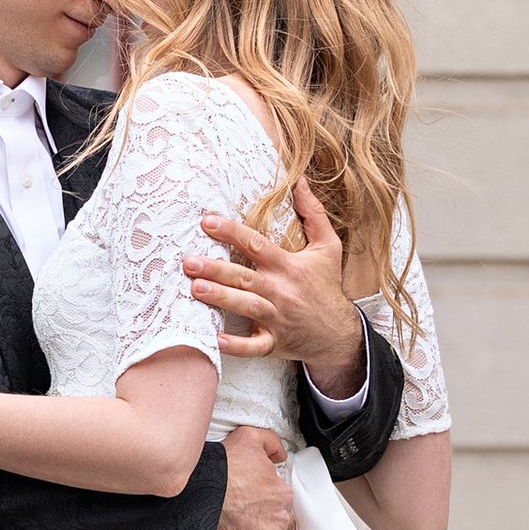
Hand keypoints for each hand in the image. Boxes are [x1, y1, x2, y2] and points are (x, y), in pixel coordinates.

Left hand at [184, 183, 367, 393]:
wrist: (339, 333)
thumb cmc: (327, 287)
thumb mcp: (329, 248)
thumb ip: (314, 214)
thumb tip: (300, 182)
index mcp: (289, 266)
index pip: (256, 244)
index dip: (232, 232)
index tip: (207, 222)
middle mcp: (281, 290)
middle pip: (245, 276)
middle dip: (216, 268)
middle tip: (189, 261)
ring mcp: (278, 318)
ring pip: (248, 306)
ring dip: (222, 298)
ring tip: (196, 289)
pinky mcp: (274, 341)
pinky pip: (255, 346)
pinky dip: (237, 346)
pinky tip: (216, 339)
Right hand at [211, 426, 302, 529]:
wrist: (197, 500)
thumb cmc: (218, 472)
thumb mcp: (248, 439)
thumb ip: (270, 442)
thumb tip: (280, 453)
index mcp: (280, 492)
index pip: (285, 502)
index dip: (275, 504)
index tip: (264, 506)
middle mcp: (280, 516)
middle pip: (286, 524)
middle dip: (278, 525)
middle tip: (261, 525)